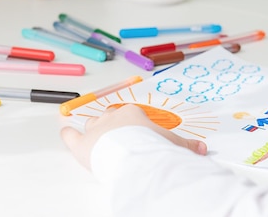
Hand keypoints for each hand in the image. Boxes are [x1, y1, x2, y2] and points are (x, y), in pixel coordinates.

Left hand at [61, 104, 207, 169]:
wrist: (133, 153)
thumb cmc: (152, 145)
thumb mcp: (172, 144)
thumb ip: (185, 145)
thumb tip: (203, 149)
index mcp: (133, 114)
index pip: (129, 115)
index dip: (131, 124)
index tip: (135, 130)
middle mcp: (112, 117)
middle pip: (109, 117)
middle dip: (112, 124)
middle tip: (116, 132)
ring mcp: (96, 129)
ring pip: (92, 124)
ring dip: (93, 129)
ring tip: (94, 133)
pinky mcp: (81, 144)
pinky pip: (70, 136)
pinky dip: (67, 134)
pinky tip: (64, 132)